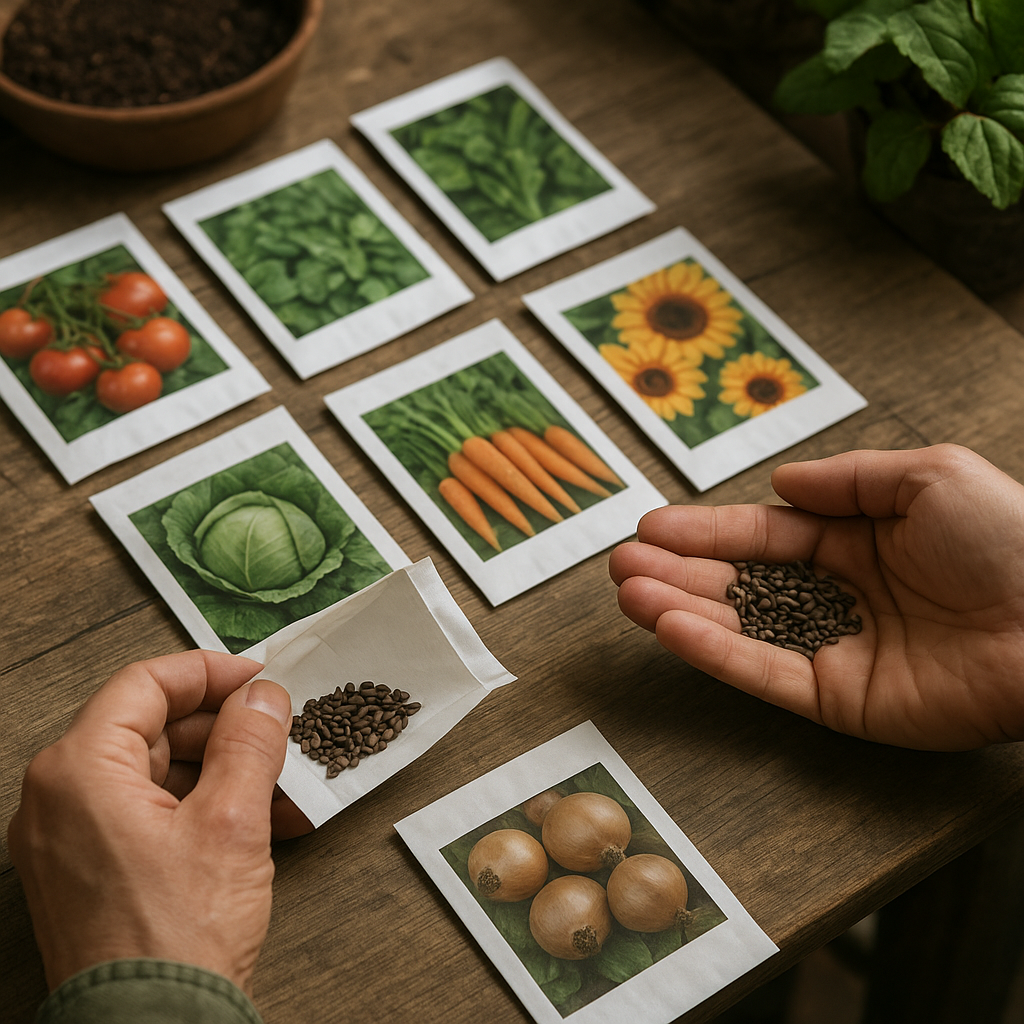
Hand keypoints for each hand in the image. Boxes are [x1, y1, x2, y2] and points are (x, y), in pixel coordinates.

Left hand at [7, 650, 306, 992]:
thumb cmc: (173, 942)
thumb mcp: (231, 822)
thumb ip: (249, 743)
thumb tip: (262, 697)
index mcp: (79, 771)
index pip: (145, 684)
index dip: (209, 673)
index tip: (255, 679)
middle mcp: (60, 798)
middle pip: (151, 727)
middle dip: (224, 730)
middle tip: (275, 733)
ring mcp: (70, 838)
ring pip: (156, 772)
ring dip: (222, 772)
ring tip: (280, 787)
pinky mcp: (90, 870)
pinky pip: (148, 814)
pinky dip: (201, 809)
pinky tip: (258, 823)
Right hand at [609, 444, 1023, 749]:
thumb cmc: (1012, 543)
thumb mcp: (930, 477)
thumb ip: (847, 478)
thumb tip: (780, 484)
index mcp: (858, 542)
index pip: (763, 536)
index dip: (705, 530)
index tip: (652, 525)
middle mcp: (838, 596)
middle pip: (737, 582)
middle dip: (676, 571)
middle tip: (621, 564)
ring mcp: (834, 650)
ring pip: (738, 628)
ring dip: (679, 610)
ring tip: (628, 592)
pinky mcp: (838, 700)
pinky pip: (763, 673)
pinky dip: (714, 651)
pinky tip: (670, 626)